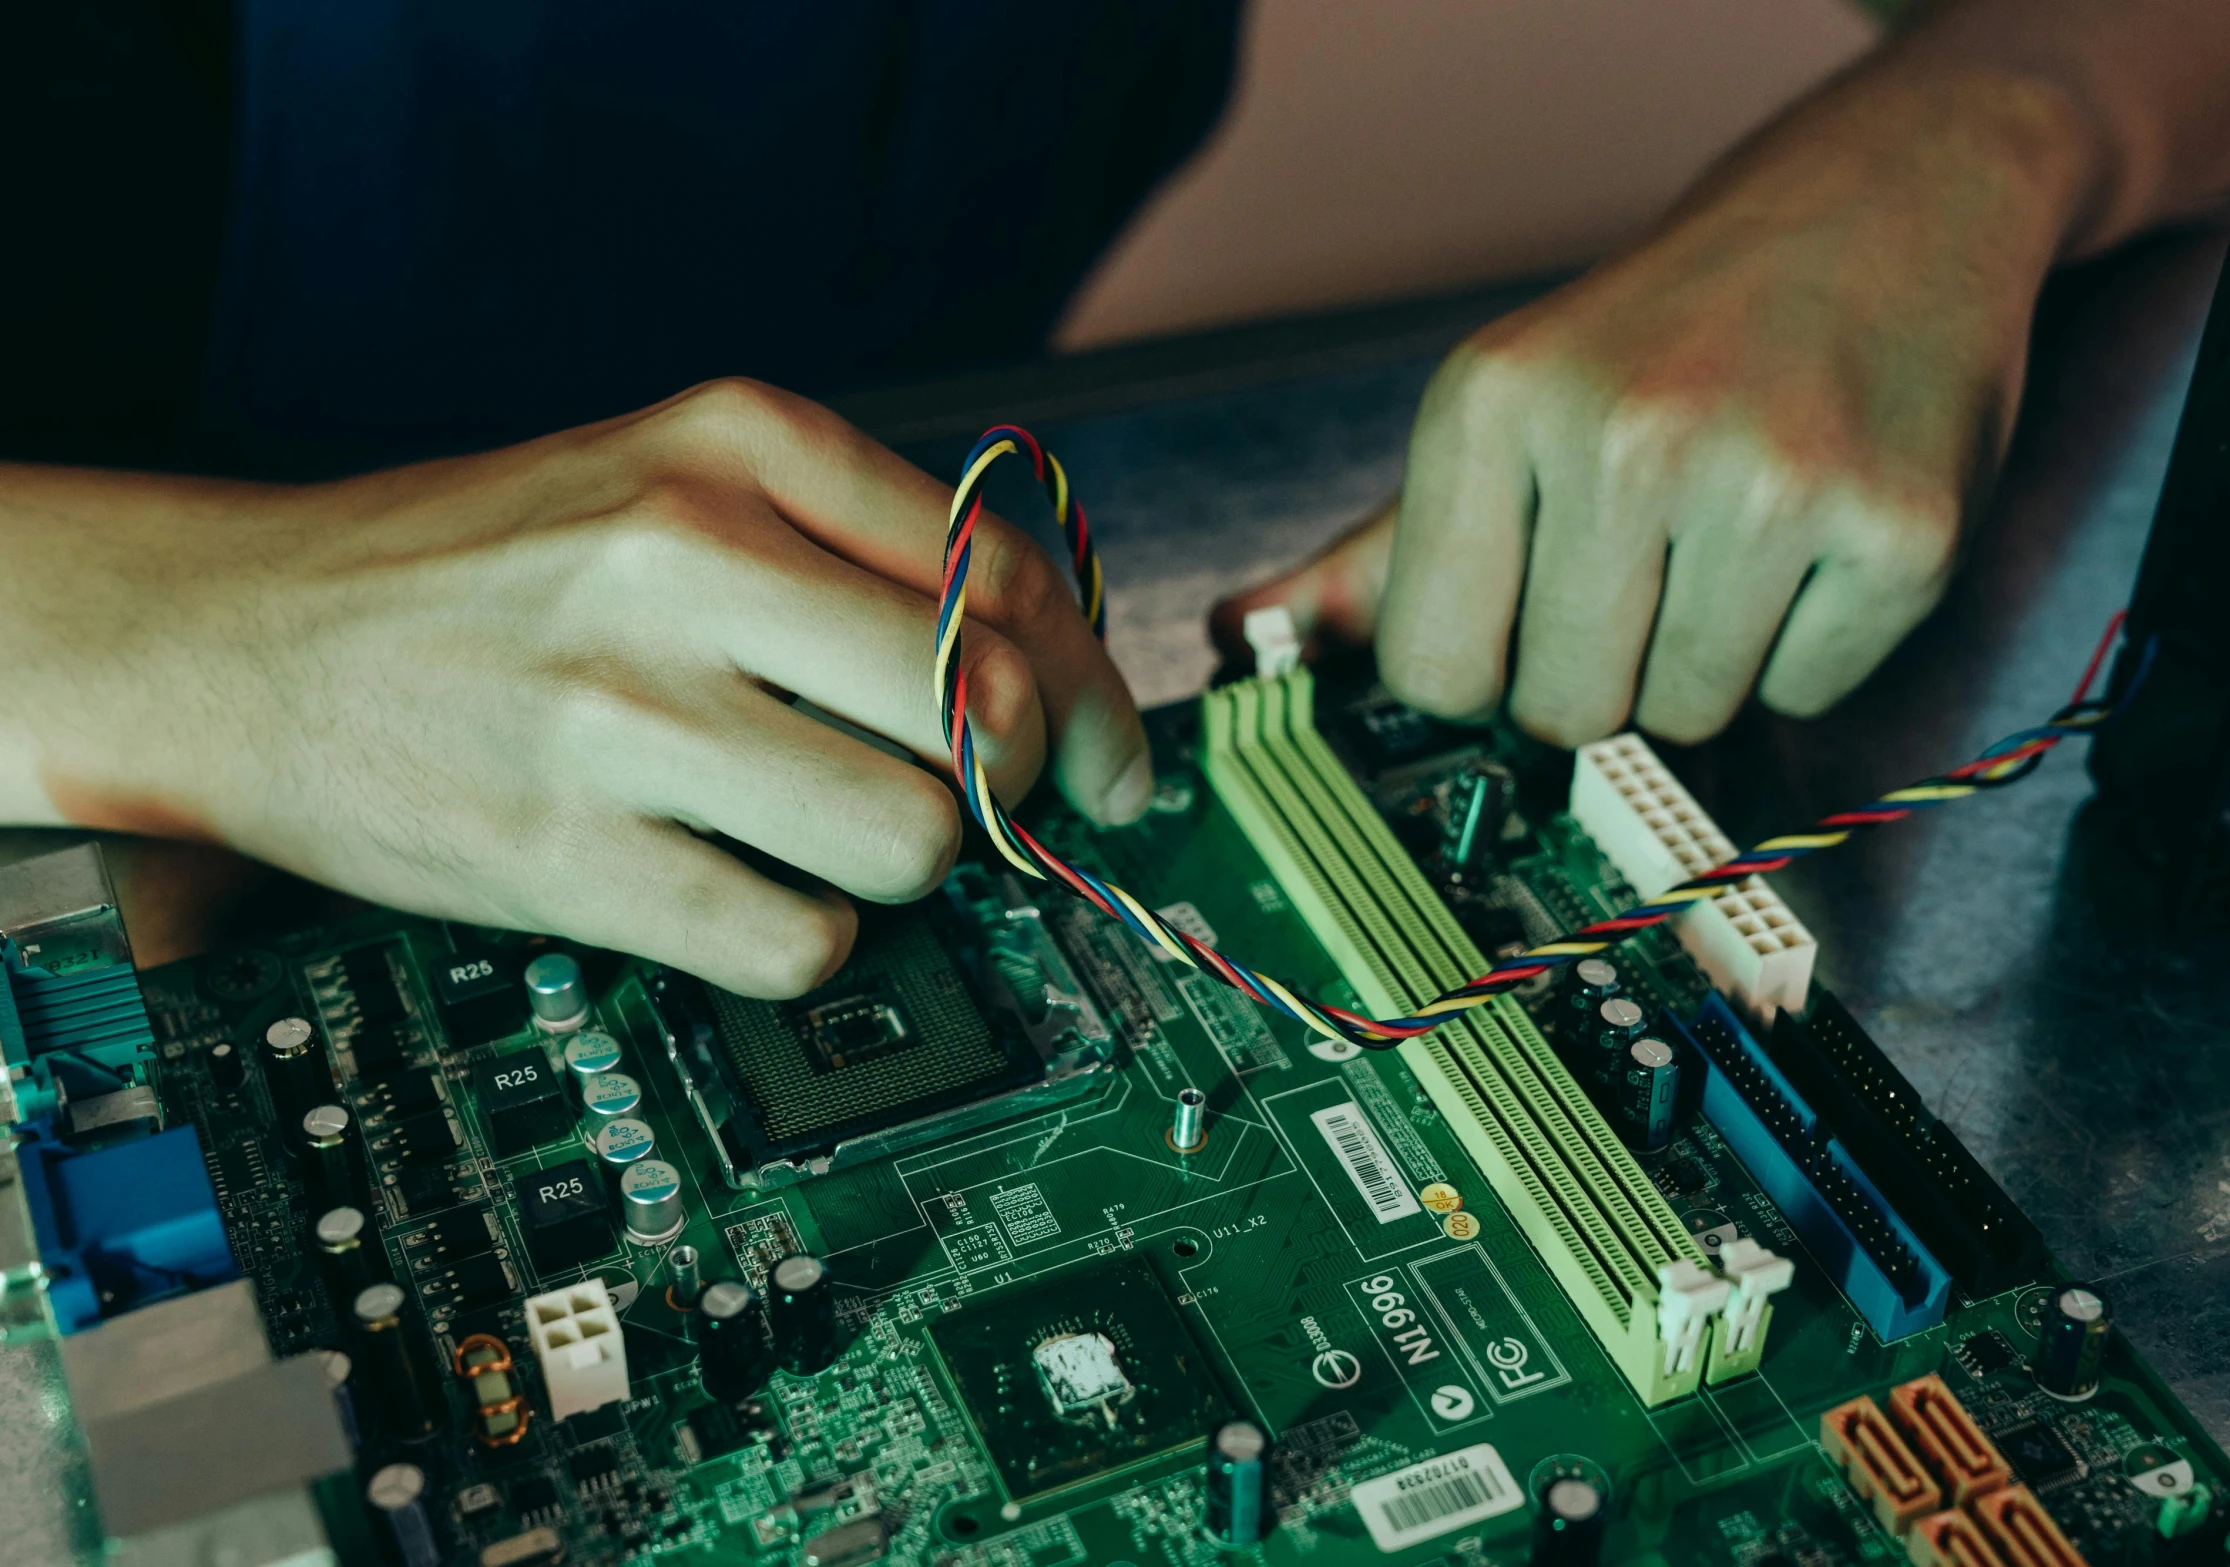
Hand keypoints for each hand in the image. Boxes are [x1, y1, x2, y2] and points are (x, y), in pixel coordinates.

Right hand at [0, 379, 1150, 995]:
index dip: (1096, 692)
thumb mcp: (663, 474)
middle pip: (985, 710)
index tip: (1112, 759)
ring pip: (915, 837)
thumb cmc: (482, 565)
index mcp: (733, 443)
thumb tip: (1050, 673)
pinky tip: (746, 893)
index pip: (1008, 574)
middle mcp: (686, 557)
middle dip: (1024, 786)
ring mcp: (623, 712)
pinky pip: (799, 940)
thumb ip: (849, 541)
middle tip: (995, 814)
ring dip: (908, 866)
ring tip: (832, 842)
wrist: (242, 638)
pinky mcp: (569, 856)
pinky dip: (805, 938)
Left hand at [1217, 66, 2098, 745]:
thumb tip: (1239, 640)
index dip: (1482, 672)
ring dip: (1704, 661)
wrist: (1883, 205)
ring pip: (1689, 715)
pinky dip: (1806, 648)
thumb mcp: (1505, 409)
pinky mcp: (1899, 534)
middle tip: (1645, 562)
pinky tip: (1812, 539)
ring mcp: (1772, 484)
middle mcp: (1625, 435)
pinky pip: (1805, 696)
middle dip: (1599, 670)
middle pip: (1564, 711)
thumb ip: (1379, 553)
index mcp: (1494, 403)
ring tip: (1731, 538)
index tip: (1520, 620)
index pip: (1434, 673)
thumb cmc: (1672, 331)